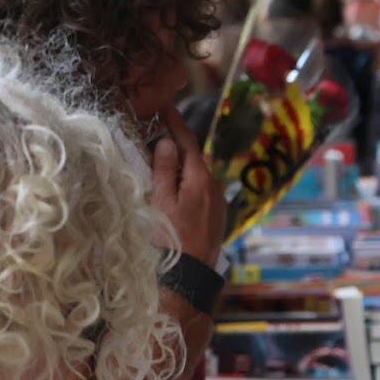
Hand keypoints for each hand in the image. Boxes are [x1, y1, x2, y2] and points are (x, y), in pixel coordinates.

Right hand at [151, 107, 224, 268]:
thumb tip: (166, 143)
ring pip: (199, 175)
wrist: (190, 274)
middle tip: (160, 128)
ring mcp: (219, 202)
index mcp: (199, 179)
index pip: (188, 143)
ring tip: (164, 157)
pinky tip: (177, 186)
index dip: (176, 123)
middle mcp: (214, 186)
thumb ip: (163, 170)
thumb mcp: (160, 201)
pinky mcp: (218, 215)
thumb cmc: (170, 238)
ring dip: (183, 164)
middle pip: (195, 158)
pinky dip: (189, 181)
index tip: (166, 105)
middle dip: (179, 143)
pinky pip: (202, 190)